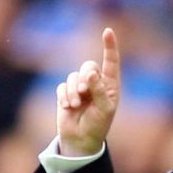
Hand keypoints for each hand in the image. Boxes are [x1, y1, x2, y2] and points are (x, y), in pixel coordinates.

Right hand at [56, 27, 121, 157]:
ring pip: (73, 76)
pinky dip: (64, 96)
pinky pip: (62, 86)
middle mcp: (95, 83)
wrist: (81, 140)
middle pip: (88, 66)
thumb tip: (91, 73)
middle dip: (83, 78)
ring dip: (72, 91)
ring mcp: (79, 87)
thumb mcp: (104, 109)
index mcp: (110, 84)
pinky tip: (66, 107)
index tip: (107, 31)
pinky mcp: (66, 93)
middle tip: (83, 92)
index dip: (109, 46)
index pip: (111, 61)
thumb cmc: (98, 125)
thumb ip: (99, 90)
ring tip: (74, 105)